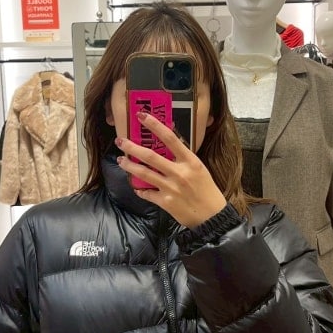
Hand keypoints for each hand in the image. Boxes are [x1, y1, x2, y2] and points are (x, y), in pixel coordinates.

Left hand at [115, 111, 226, 228]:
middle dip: (132, 147)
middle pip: (150, 156)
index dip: (154, 125)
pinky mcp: (165, 202)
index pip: (170, 138)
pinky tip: (136, 186)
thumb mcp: (199, 169)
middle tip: (120, 141)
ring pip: (144, 173)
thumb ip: (183, 158)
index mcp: (190, 161)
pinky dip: (140, 189)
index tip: (141, 116)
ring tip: (121, 161)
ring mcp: (171, 188)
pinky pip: (147, 193)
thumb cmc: (207, 190)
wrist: (212, 216)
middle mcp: (179, 172)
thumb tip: (169, 143)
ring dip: (129, 166)